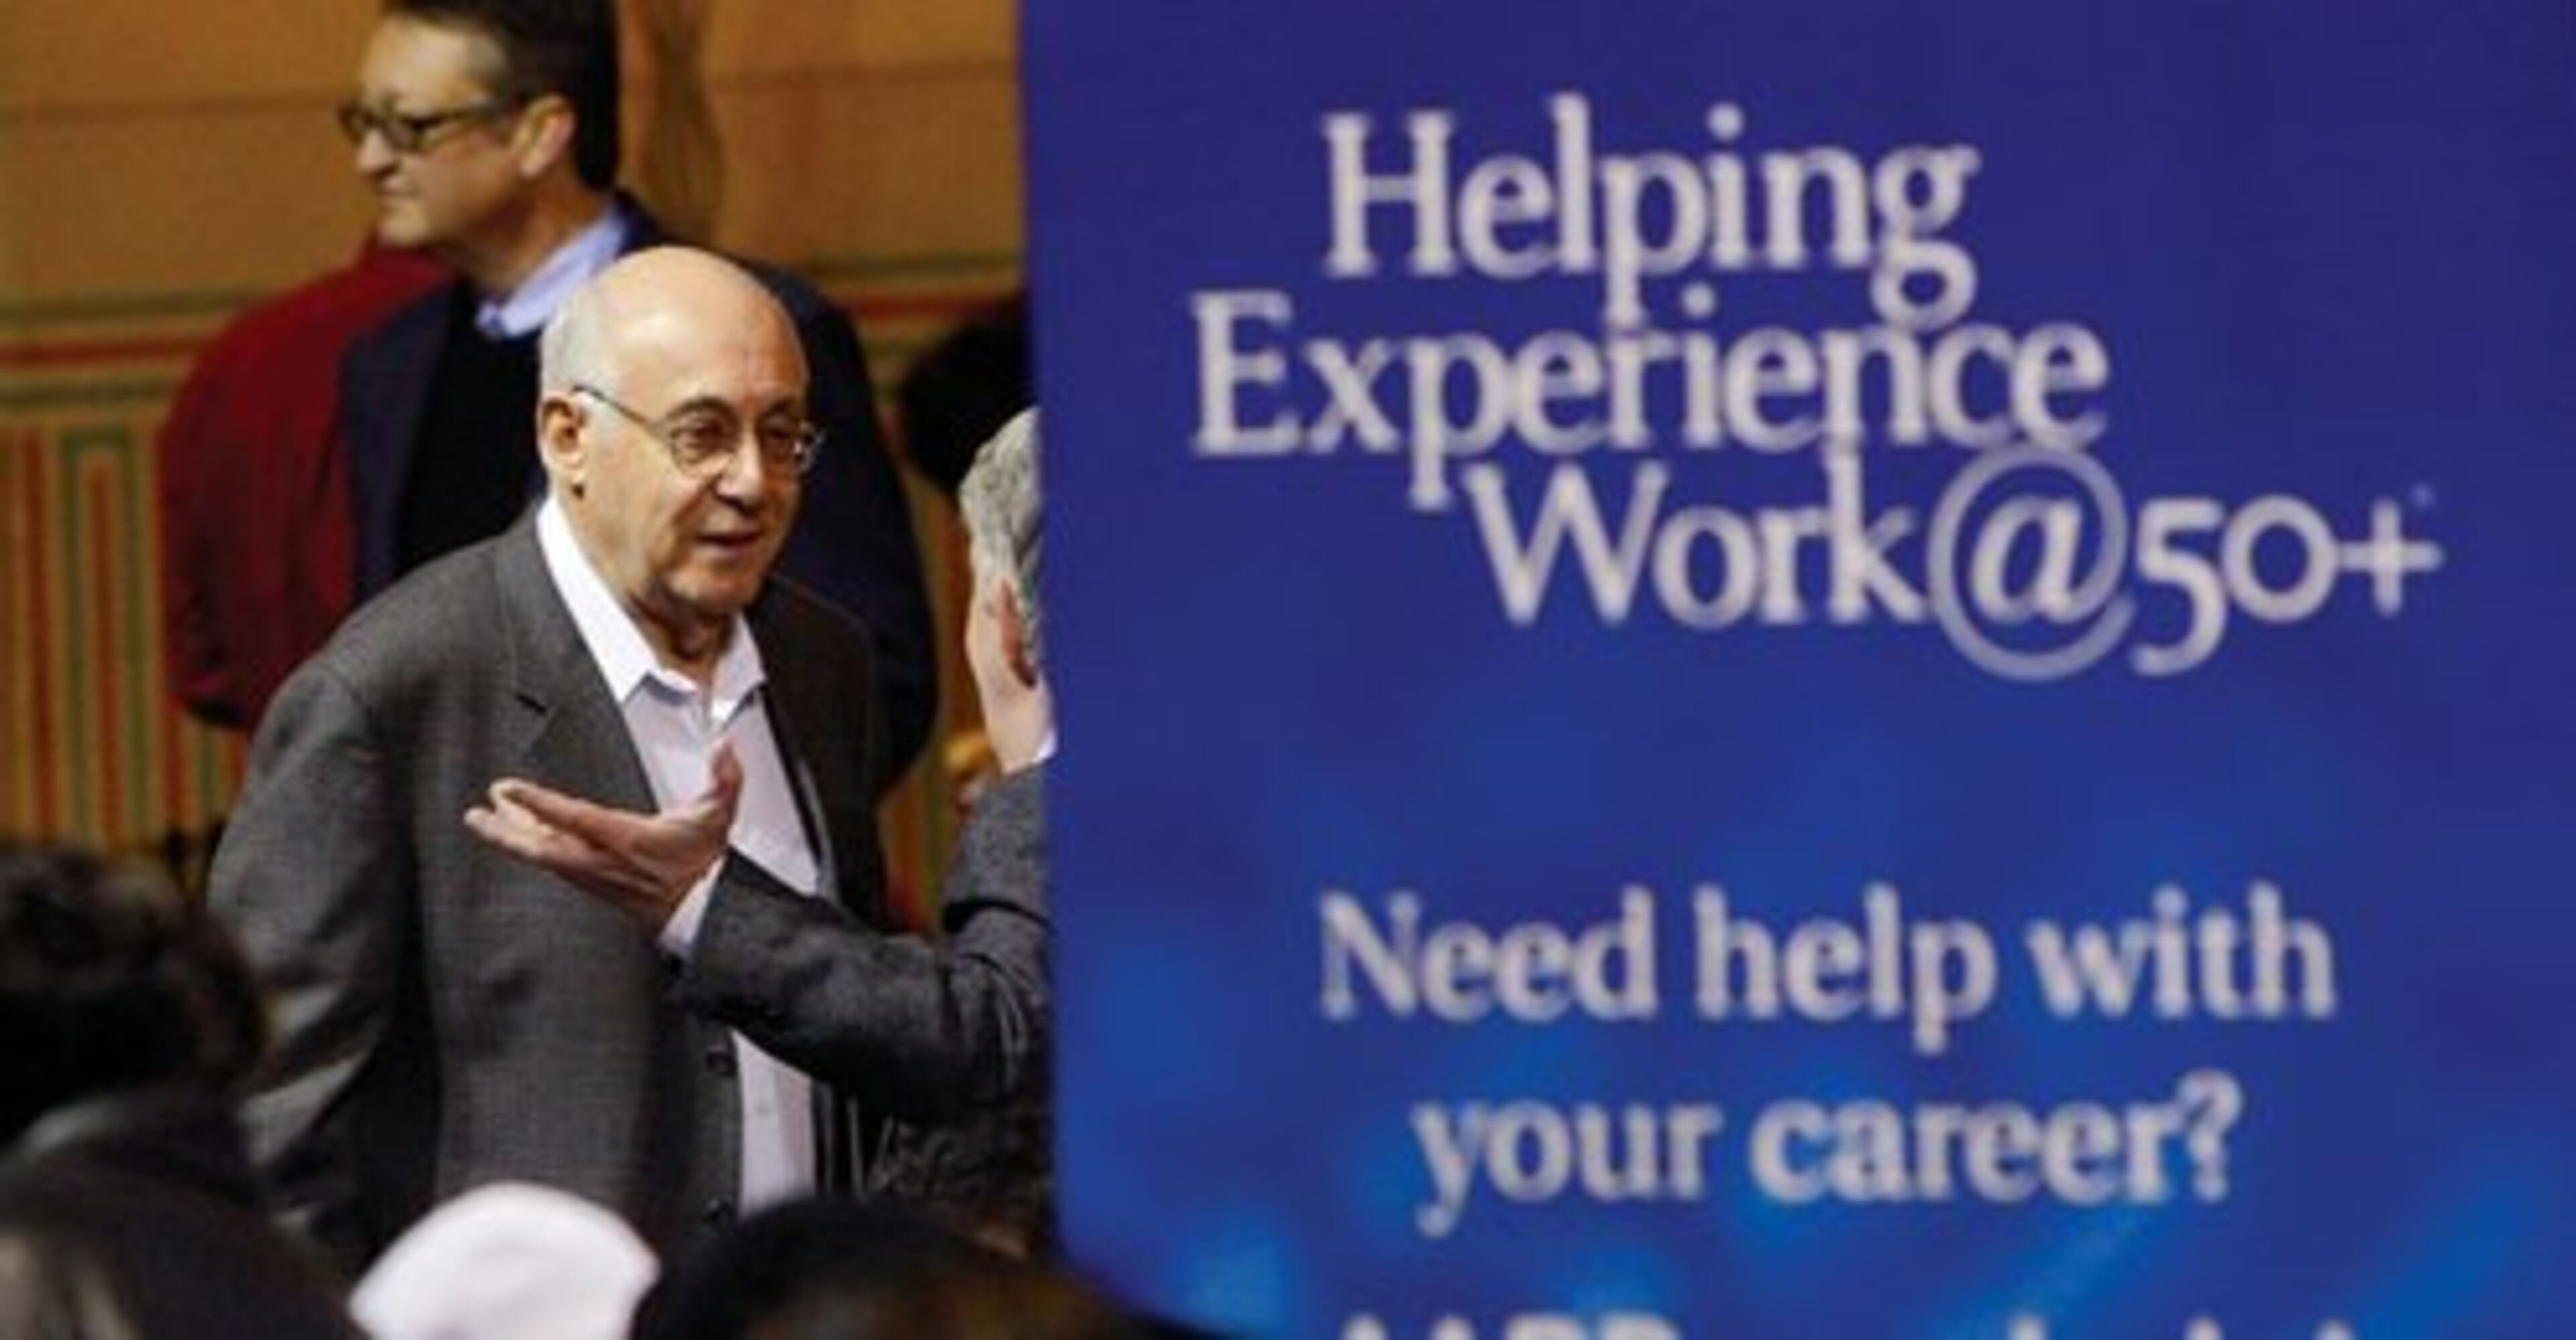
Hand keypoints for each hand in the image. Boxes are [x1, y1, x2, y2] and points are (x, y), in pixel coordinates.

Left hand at [464, 743, 742, 927]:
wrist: (704, 912)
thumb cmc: (704, 865)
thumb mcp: (718, 815)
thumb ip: (724, 777)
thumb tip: (725, 746)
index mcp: (628, 840)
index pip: (574, 818)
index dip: (539, 803)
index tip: (508, 789)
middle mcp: (603, 862)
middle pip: (543, 849)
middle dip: (506, 831)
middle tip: (475, 815)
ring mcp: (595, 877)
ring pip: (544, 858)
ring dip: (514, 837)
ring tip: (487, 819)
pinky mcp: (593, 885)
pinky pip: (553, 866)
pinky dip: (533, 848)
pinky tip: (523, 838)